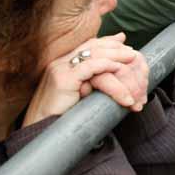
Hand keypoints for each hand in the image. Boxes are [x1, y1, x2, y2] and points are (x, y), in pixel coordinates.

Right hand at [23, 34, 143, 127]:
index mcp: (63, 63)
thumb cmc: (62, 116)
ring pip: (95, 54)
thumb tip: (116, 69)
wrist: (40, 130)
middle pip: (94, 46)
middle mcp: (60, 62)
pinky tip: (120, 70)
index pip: (90, 45)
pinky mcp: (62, 79)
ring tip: (134, 61)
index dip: (110, 43)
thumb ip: (96, 80)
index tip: (127, 47)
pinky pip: (90, 67)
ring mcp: (60, 68)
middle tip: (134, 54)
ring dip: (118, 57)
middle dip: (117, 49)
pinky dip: (108, 66)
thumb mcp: (82, 94)